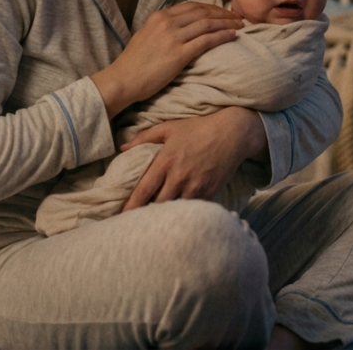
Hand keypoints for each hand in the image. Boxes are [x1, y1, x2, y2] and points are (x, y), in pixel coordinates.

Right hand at [91, 1, 242, 117]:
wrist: (123, 79)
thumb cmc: (134, 63)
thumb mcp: (146, 36)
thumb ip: (163, 28)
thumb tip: (180, 27)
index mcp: (159, 16)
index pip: (191, 6)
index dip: (211, 7)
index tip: (223, 12)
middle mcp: (167, 22)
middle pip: (202, 12)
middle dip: (223, 13)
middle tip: (238, 16)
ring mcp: (173, 37)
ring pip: (207, 24)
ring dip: (227, 23)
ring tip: (240, 25)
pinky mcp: (179, 54)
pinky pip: (207, 40)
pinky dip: (222, 36)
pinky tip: (233, 36)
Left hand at [119, 107, 266, 210]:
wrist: (232, 134)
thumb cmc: (198, 129)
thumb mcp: (169, 128)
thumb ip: (144, 138)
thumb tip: (122, 149)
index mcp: (166, 160)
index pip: (143, 189)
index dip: (130, 205)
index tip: (120, 216)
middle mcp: (179, 176)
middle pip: (157, 204)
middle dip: (145, 215)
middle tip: (133, 223)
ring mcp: (196, 187)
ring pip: (174, 210)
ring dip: (163, 217)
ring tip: (152, 225)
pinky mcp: (209, 193)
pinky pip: (192, 209)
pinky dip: (182, 215)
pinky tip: (175, 219)